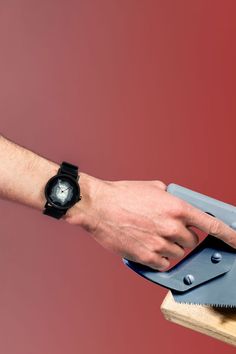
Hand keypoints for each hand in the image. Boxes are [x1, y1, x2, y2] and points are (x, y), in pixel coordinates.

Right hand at [65, 174, 235, 270]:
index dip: (229, 234)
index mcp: (176, 207)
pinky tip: (147, 245)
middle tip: (167, 229)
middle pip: (192, 241)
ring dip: (170, 247)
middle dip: (183, 236)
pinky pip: (164, 263)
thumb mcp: (153, 188)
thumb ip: (171, 198)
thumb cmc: (122, 195)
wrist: (98, 206)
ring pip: (178, 253)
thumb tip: (178, 207)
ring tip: (152, 235)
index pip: (211, 224)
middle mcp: (171, 227)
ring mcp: (160, 244)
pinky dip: (158, 257)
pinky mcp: (147, 257)